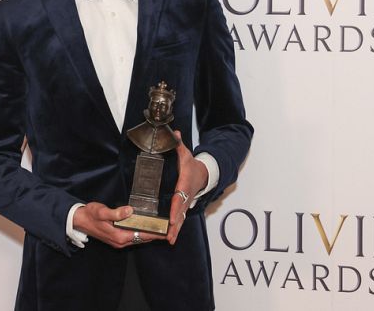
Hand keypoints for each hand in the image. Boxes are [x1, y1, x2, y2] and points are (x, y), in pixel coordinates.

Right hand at [73, 202, 163, 248]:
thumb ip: (116, 212)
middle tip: (169, 228)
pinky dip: (141, 233)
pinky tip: (146, 228)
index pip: (142, 235)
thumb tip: (130, 211)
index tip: (167, 230)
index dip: (156, 233)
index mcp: (119, 236)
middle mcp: (120, 241)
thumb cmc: (90, 215)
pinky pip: (133, 237)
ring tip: (161, 228)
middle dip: (155, 234)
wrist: (79, 220)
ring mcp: (118, 241)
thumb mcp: (102, 212)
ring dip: (149, 234)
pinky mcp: (116, 238)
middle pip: (142, 238)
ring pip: (138, 238)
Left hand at [167, 130, 207, 244]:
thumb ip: (177, 144)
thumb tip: (173, 132)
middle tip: (169, 236)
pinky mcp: (183, 207)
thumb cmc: (192, 164)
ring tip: (170, 240)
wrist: (204, 174)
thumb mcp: (185, 153)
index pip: (179, 197)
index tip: (171, 217)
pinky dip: (176, 228)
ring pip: (180, 218)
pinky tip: (170, 238)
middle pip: (180, 212)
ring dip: (176, 230)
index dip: (175, 208)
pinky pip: (179, 218)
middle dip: (175, 224)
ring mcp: (186, 203)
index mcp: (184, 185)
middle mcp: (186, 196)